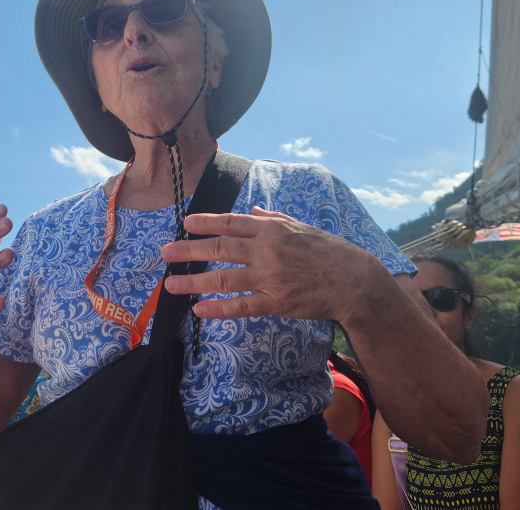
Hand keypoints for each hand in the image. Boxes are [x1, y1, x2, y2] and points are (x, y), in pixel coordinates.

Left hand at [160, 206, 384, 321]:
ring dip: (195, 282)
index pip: (232, 223)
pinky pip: (242, 306)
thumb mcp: (300, 225)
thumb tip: (251, 208)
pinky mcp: (277, 302)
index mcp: (272, 229)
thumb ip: (272, 217)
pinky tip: (199, 310)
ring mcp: (271, 277)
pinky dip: (219, 308)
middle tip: (165, 252)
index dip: (206, 223)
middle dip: (189, 251)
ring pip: (225, 279)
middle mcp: (267, 250)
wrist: (353, 280)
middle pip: (220, 249)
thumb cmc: (327, 250)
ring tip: (171, 284)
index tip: (185, 224)